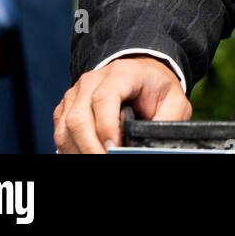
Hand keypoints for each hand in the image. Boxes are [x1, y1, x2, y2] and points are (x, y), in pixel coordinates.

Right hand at [54, 56, 190, 152]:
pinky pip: (60, 134)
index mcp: (121, 73)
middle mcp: (92, 80)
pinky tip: (88, 155)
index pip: (104, 98)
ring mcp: (75, 94)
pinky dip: (71, 151)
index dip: (106, 126)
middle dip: (90, 148)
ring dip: (79, 152)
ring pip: (64, 129)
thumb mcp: (174, 100)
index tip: (115, 149)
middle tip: (105, 161)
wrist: (142, 74)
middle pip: (78, 117)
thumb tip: (150, 146)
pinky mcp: (66, 108)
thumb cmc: (157, 88)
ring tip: (99, 160)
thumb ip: (166, 121)